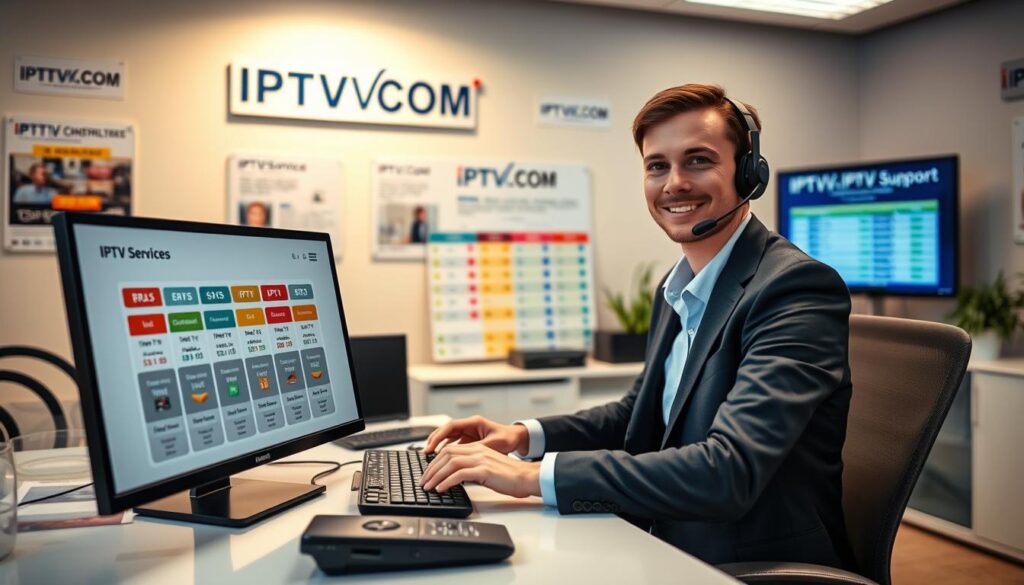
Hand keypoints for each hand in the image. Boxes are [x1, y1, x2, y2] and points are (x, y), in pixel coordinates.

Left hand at [420, 442, 540, 497]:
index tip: (427, 474)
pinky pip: (460, 474)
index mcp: (477, 449)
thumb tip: (455, 479)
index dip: (435, 462)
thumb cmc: (510, 476)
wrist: (527, 477)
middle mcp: (477, 451)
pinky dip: (447, 481)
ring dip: (436, 476)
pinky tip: (441, 489)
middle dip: (431, 469)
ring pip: (450, 463)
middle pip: (446, 455)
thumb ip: (472, 469)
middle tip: (423, 481)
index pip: (449, 451)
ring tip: (428, 487)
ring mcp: (481, 460)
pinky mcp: (484, 470)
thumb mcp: (487, 468)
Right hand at [423, 415, 528, 455]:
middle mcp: (469, 425)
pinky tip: (441, 459)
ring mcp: (468, 432)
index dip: (439, 436)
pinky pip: (453, 443)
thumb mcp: (494, 444)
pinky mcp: (469, 440)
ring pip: (448, 437)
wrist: (517, 438)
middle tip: (425, 453)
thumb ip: (478, 449)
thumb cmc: (508, 439)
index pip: (450, 426)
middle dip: (434, 441)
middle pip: (446, 431)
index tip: (430, 447)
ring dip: (438, 446)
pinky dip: (446, 450)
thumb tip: (464, 457)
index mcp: (474, 422)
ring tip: (429, 457)